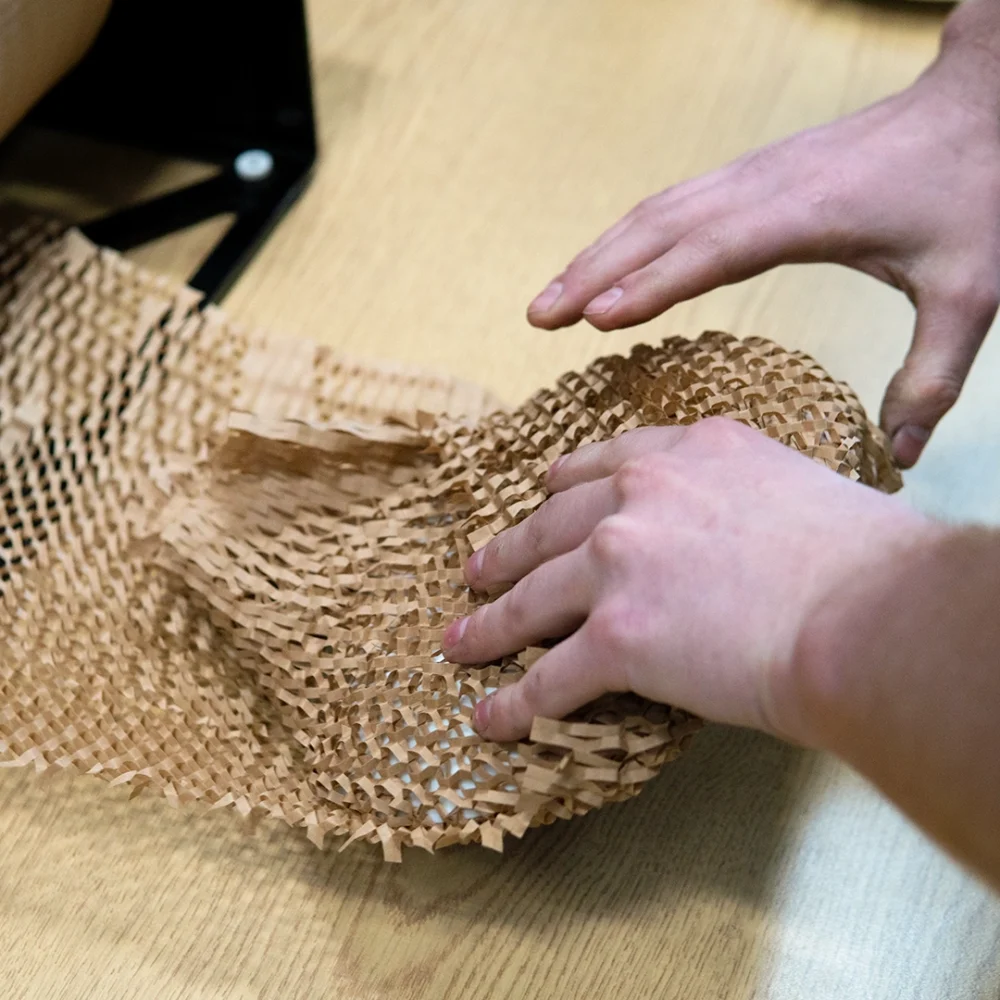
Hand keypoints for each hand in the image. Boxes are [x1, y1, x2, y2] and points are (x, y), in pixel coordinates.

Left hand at [443, 420, 932, 743]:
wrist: (869, 611)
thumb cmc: (861, 559)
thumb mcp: (793, 488)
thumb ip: (742, 498)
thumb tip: (741, 533)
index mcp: (687, 454)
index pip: (604, 463)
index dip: (563, 485)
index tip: (541, 495)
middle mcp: (640, 496)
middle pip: (549, 527)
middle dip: (508, 554)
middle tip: (477, 571)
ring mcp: (618, 562)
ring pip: (532, 599)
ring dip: (490, 627)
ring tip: (461, 644)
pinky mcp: (616, 636)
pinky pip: (549, 678)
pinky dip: (516, 704)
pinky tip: (491, 718)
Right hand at [526, 33, 999, 467]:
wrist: (984, 103)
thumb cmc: (976, 189)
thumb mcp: (970, 290)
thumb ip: (932, 374)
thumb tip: (900, 455)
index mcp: (807, 212)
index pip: (711, 249)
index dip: (650, 283)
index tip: (594, 319)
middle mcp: (766, 187)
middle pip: (658, 224)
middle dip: (591, 269)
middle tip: (537, 317)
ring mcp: (755, 174)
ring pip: (656, 210)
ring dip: (597, 251)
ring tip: (549, 298)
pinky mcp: (755, 175)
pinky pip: (674, 205)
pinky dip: (627, 236)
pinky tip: (605, 264)